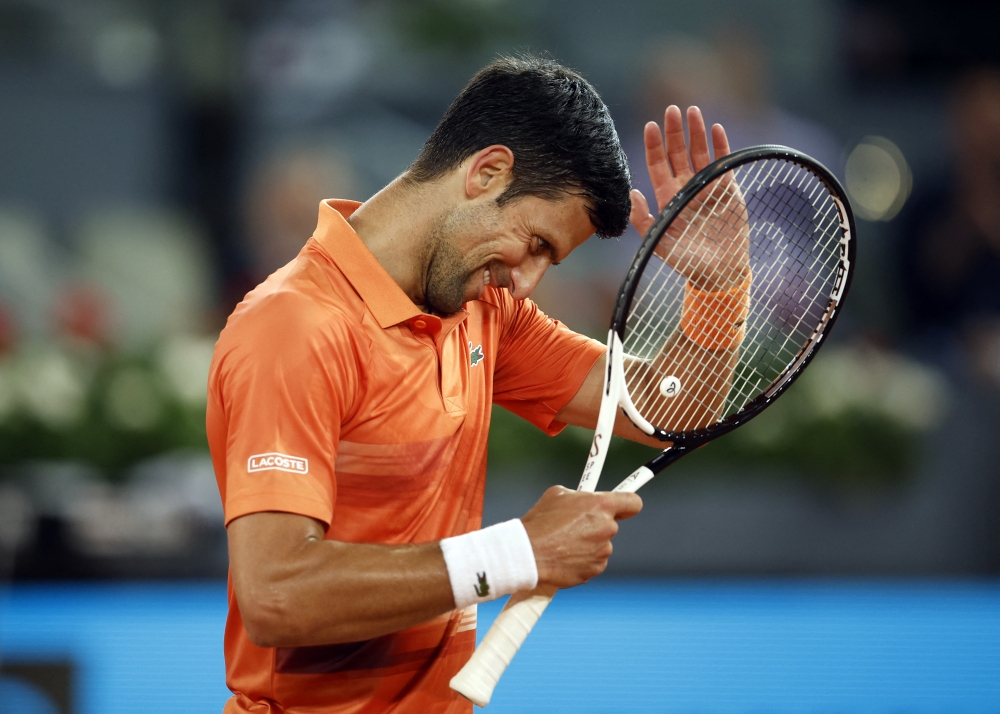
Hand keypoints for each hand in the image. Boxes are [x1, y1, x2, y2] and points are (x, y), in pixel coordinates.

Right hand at [520, 485, 641, 588]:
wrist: (528, 553)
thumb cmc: (540, 521)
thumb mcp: (557, 495)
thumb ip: (578, 496)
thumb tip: (582, 499)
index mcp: (601, 505)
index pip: (633, 502)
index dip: (628, 504)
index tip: (623, 507)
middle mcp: (607, 528)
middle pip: (611, 525)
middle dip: (596, 525)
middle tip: (576, 526)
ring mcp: (603, 551)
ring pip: (601, 545)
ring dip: (588, 544)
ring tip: (564, 543)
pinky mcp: (595, 569)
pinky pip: (593, 562)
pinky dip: (582, 560)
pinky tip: (564, 556)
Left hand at [631, 106, 748, 290]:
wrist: (718, 273)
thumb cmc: (687, 261)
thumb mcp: (658, 242)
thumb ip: (643, 219)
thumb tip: (632, 192)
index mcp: (667, 197)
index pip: (658, 165)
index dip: (654, 145)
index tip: (650, 126)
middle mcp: (686, 187)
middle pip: (678, 153)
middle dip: (674, 132)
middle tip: (672, 110)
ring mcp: (707, 186)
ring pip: (700, 152)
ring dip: (696, 132)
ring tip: (692, 112)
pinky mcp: (728, 189)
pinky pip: (723, 162)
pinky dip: (720, 145)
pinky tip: (715, 129)